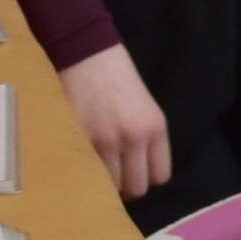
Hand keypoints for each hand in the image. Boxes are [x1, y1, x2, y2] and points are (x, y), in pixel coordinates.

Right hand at [60, 43, 171, 205]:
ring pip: (110, 186)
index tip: (134, 173)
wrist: (84, 51)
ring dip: (103, 183)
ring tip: (95, 169)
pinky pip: (85, 173)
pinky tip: (80, 162)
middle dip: (125, 187)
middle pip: (137, 187)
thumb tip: (138, 170)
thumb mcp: (144, 105)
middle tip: (113, 176)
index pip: (160, 176)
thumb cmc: (114, 75)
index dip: (146, 178)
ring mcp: (106, 141)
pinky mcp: (80, 139)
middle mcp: (135, 137)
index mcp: (155, 127)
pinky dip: (83, 173)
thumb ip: (145, 137)